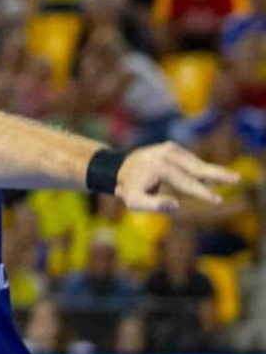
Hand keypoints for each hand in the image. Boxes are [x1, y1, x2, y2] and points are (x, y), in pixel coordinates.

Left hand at [116, 142, 239, 212]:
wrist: (118, 167)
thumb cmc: (128, 189)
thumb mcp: (134, 202)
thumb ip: (154, 205)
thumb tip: (176, 205)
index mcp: (159, 167)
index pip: (186, 182)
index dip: (202, 193)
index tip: (217, 200)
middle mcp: (166, 154)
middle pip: (197, 167)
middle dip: (218, 174)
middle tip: (236, 178)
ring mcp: (169, 148)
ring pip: (196, 163)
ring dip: (212, 172)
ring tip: (231, 178)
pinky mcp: (172, 148)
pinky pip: (191, 161)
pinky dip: (201, 168)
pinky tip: (212, 176)